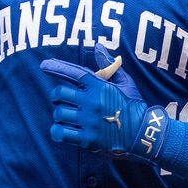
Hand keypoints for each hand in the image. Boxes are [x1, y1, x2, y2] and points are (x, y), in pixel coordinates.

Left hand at [40, 46, 169, 162]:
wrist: (143, 134)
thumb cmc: (133, 106)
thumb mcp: (125, 82)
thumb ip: (108, 66)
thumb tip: (98, 47)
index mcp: (100, 87)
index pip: (73, 73)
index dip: (57, 67)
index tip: (44, 65)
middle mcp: (92, 102)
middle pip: (60, 93)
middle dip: (57, 95)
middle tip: (62, 100)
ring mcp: (89, 121)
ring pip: (58, 113)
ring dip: (59, 114)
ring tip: (67, 116)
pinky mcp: (87, 139)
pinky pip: (60, 133)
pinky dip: (57, 131)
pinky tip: (62, 130)